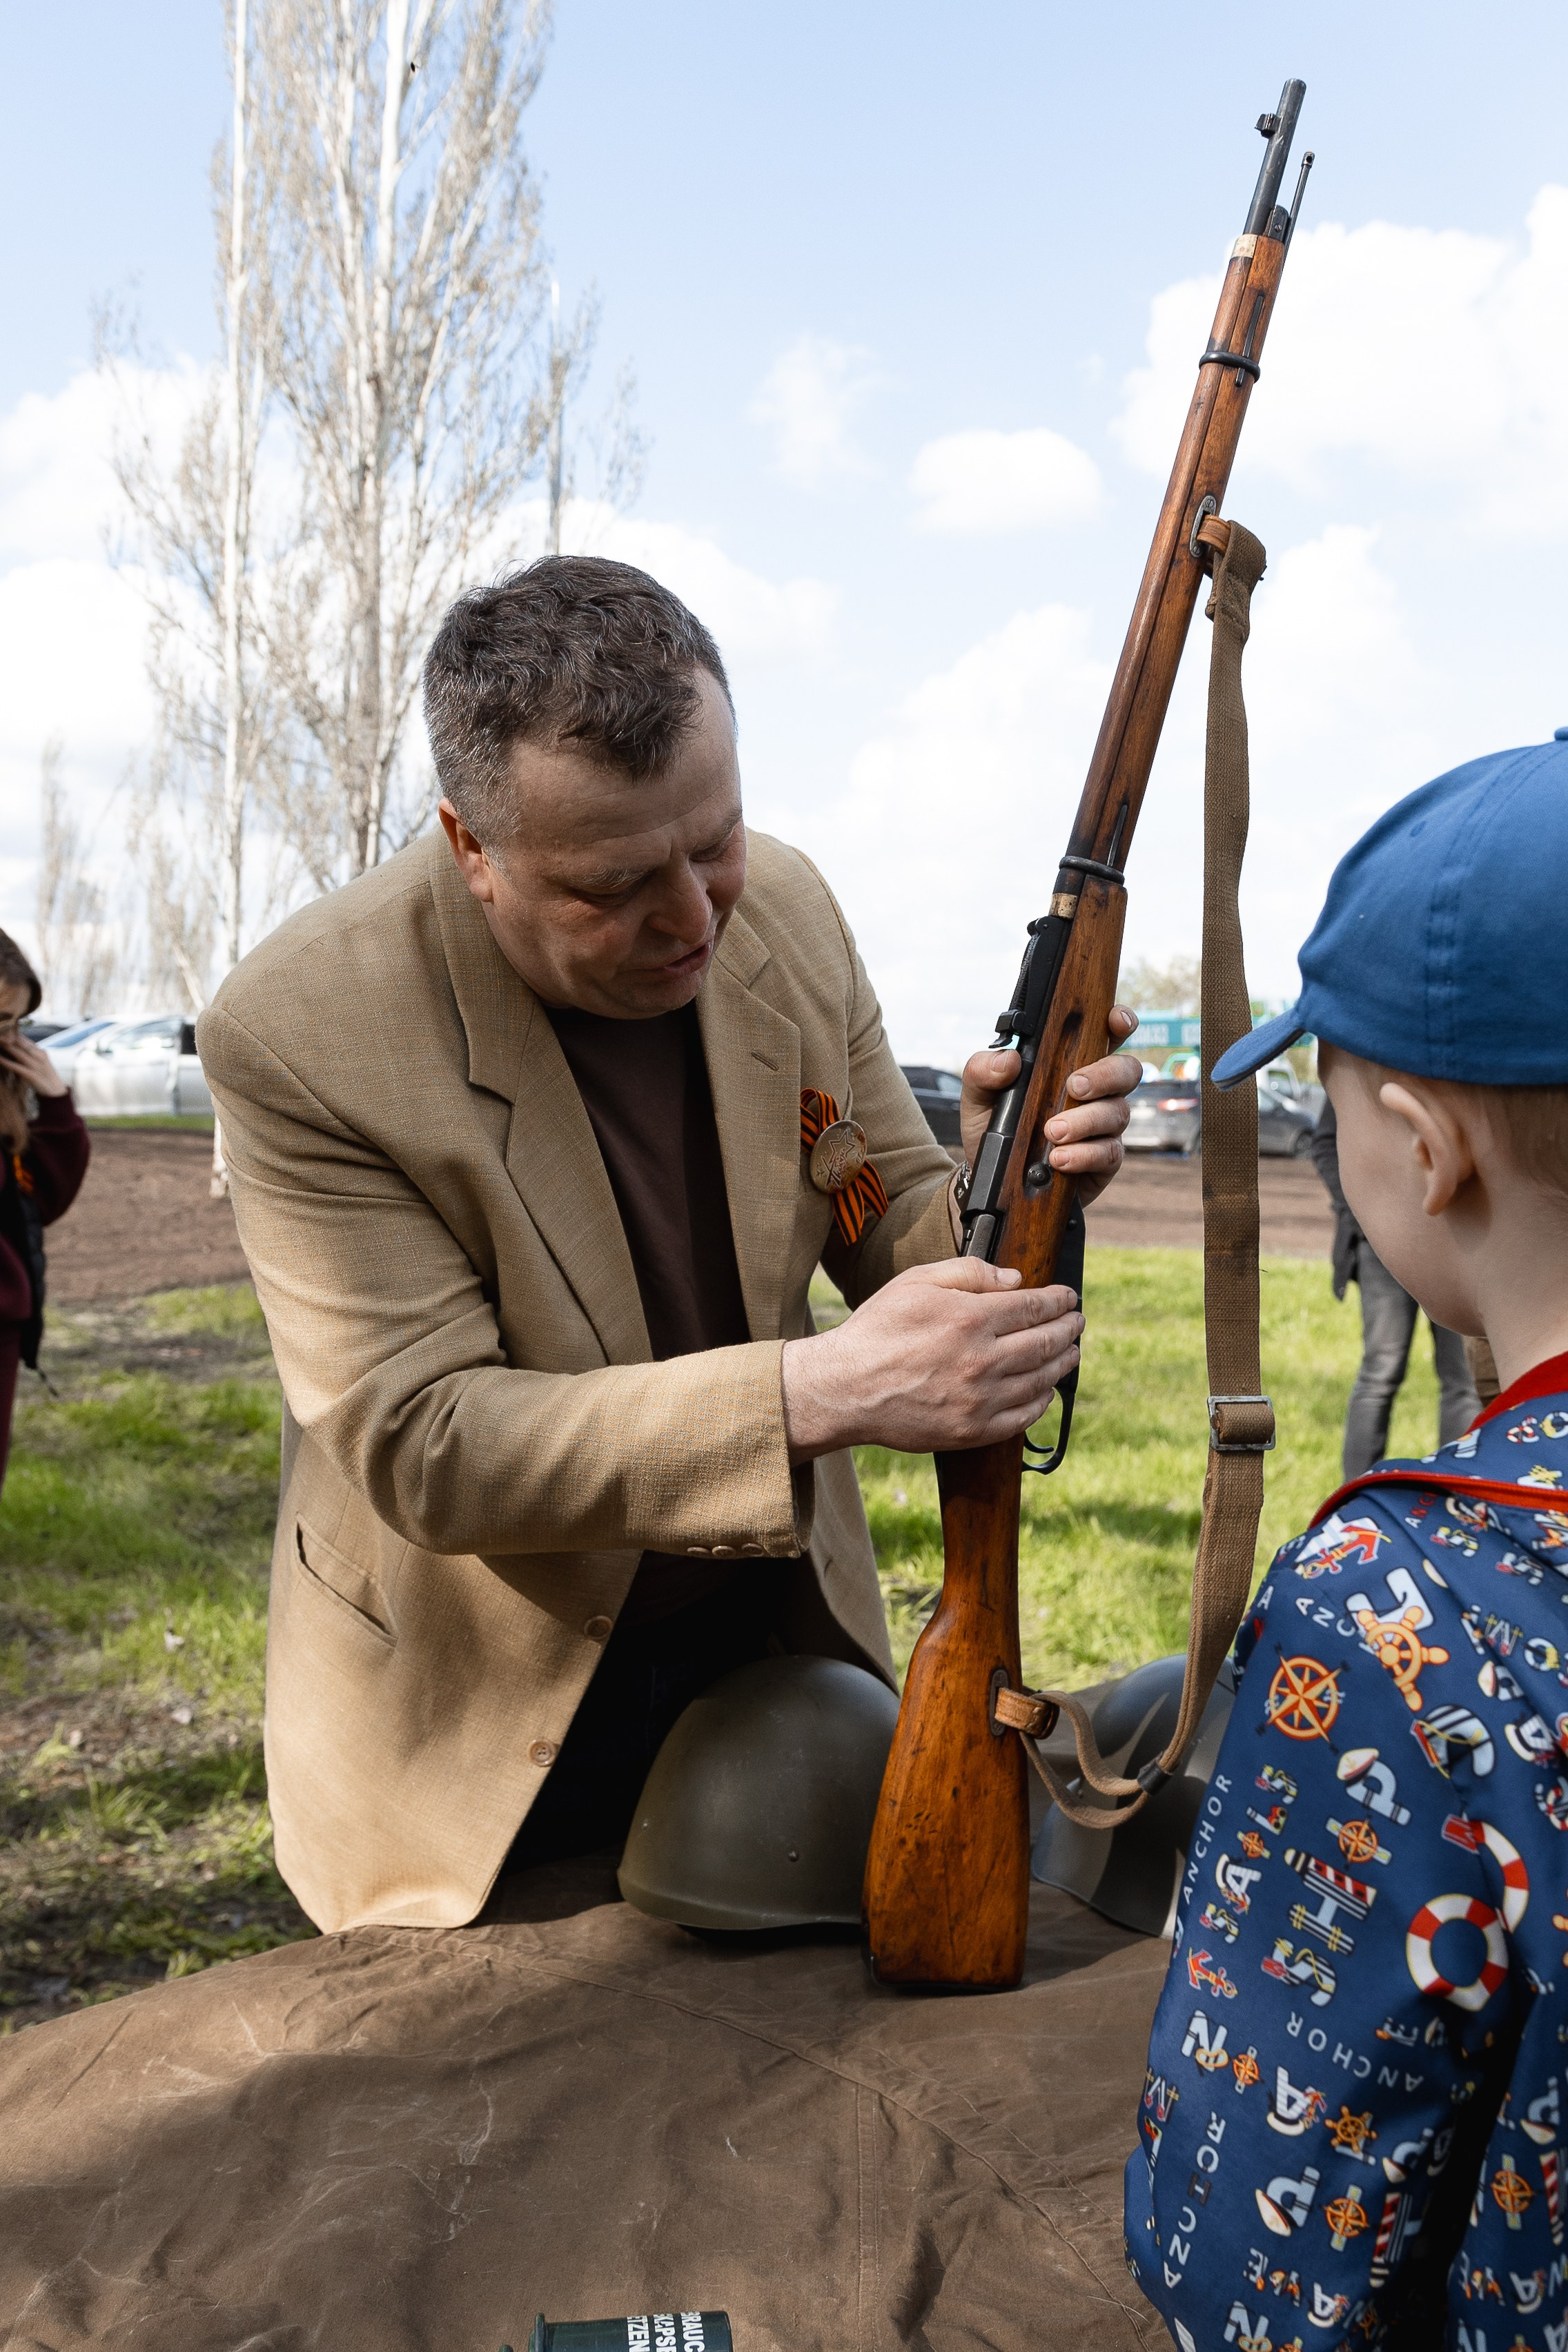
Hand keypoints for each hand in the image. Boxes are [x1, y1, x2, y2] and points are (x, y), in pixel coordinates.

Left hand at [0, 1031, 66, 1099]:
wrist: (55, 1091)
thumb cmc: (44, 1076)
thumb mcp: (39, 1062)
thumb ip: (29, 1054)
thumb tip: (14, 1047)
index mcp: (40, 1051)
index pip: (23, 1038)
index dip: (11, 1033)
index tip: (2, 1031)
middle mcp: (39, 1056)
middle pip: (20, 1043)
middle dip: (7, 1037)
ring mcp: (36, 1065)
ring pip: (18, 1052)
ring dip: (5, 1046)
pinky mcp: (32, 1075)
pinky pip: (16, 1067)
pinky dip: (6, 1063)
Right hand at [781, 1257, 1082, 1462]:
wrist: (845, 1389)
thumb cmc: (877, 1331)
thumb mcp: (916, 1283)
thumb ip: (969, 1273)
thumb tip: (1015, 1280)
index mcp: (970, 1319)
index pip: (1034, 1307)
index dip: (1058, 1301)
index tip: (1068, 1297)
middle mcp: (982, 1361)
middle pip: (1045, 1343)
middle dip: (1069, 1329)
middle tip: (1078, 1322)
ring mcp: (980, 1400)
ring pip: (1041, 1380)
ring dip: (1063, 1364)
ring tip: (1071, 1352)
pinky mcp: (972, 1431)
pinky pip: (1023, 1417)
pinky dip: (1041, 1401)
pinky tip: (1045, 1390)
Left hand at [958, 1005, 1140, 1207]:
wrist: (991, 1176)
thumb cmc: (993, 1126)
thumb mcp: (978, 1095)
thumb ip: (983, 1071)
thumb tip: (1008, 1060)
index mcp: (1071, 1064)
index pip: (1106, 1035)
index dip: (1119, 1022)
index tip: (1116, 1021)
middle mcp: (1095, 1092)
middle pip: (1126, 1071)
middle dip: (1105, 1075)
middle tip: (1075, 1087)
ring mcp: (1103, 1126)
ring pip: (1117, 1113)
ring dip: (1086, 1121)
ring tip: (1052, 1132)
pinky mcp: (1103, 1160)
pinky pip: (1110, 1152)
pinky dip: (1084, 1154)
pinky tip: (1060, 1158)